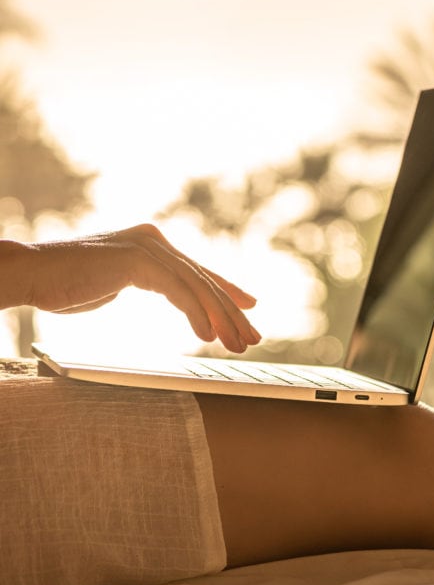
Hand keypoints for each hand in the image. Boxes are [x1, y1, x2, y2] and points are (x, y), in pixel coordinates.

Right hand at [4, 224, 260, 352]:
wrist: (30, 276)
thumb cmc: (65, 284)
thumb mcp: (117, 283)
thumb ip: (148, 283)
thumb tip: (171, 293)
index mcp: (152, 244)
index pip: (198, 272)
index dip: (227, 291)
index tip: (250, 309)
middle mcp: (154, 240)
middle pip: (204, 279)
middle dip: (231, 312)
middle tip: (251, 338)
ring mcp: (147, 246)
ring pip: (198, 286)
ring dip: (221, 318)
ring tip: (235, 345)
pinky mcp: (137, 259)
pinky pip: (178, 290)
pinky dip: (196, 313)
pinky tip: (207, 335)